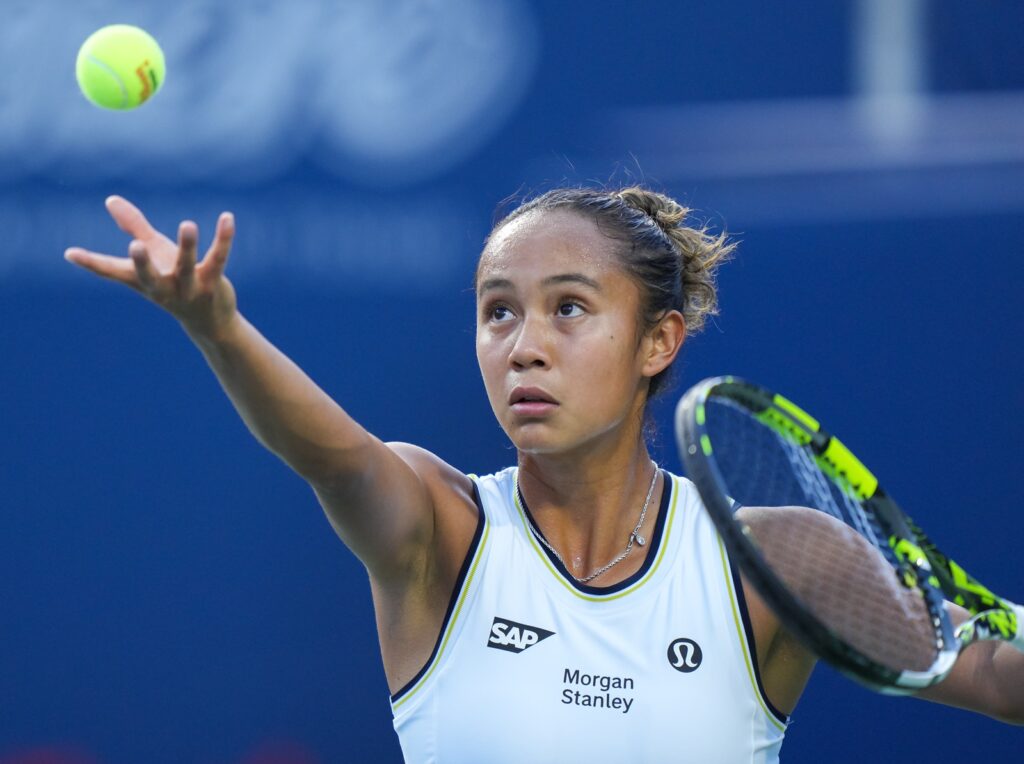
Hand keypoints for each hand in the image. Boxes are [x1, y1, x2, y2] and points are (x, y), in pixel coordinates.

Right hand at [65, 196, 238, 338]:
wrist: (210, 322)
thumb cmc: (174, 282)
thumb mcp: (154, 254)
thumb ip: (134, 227)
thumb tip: (110, 199)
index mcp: (142, 281)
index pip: (112, 273)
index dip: (91, 263)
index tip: (70, 253)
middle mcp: (163, 287)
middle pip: (149, 276)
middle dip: (142, 262)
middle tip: (135, 245)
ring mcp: (189, 288)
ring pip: (187, 266)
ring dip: (187, 246)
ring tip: (187, 224)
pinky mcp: (213, 283)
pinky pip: (218, 259)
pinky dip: (223, 239)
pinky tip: (227, 218)